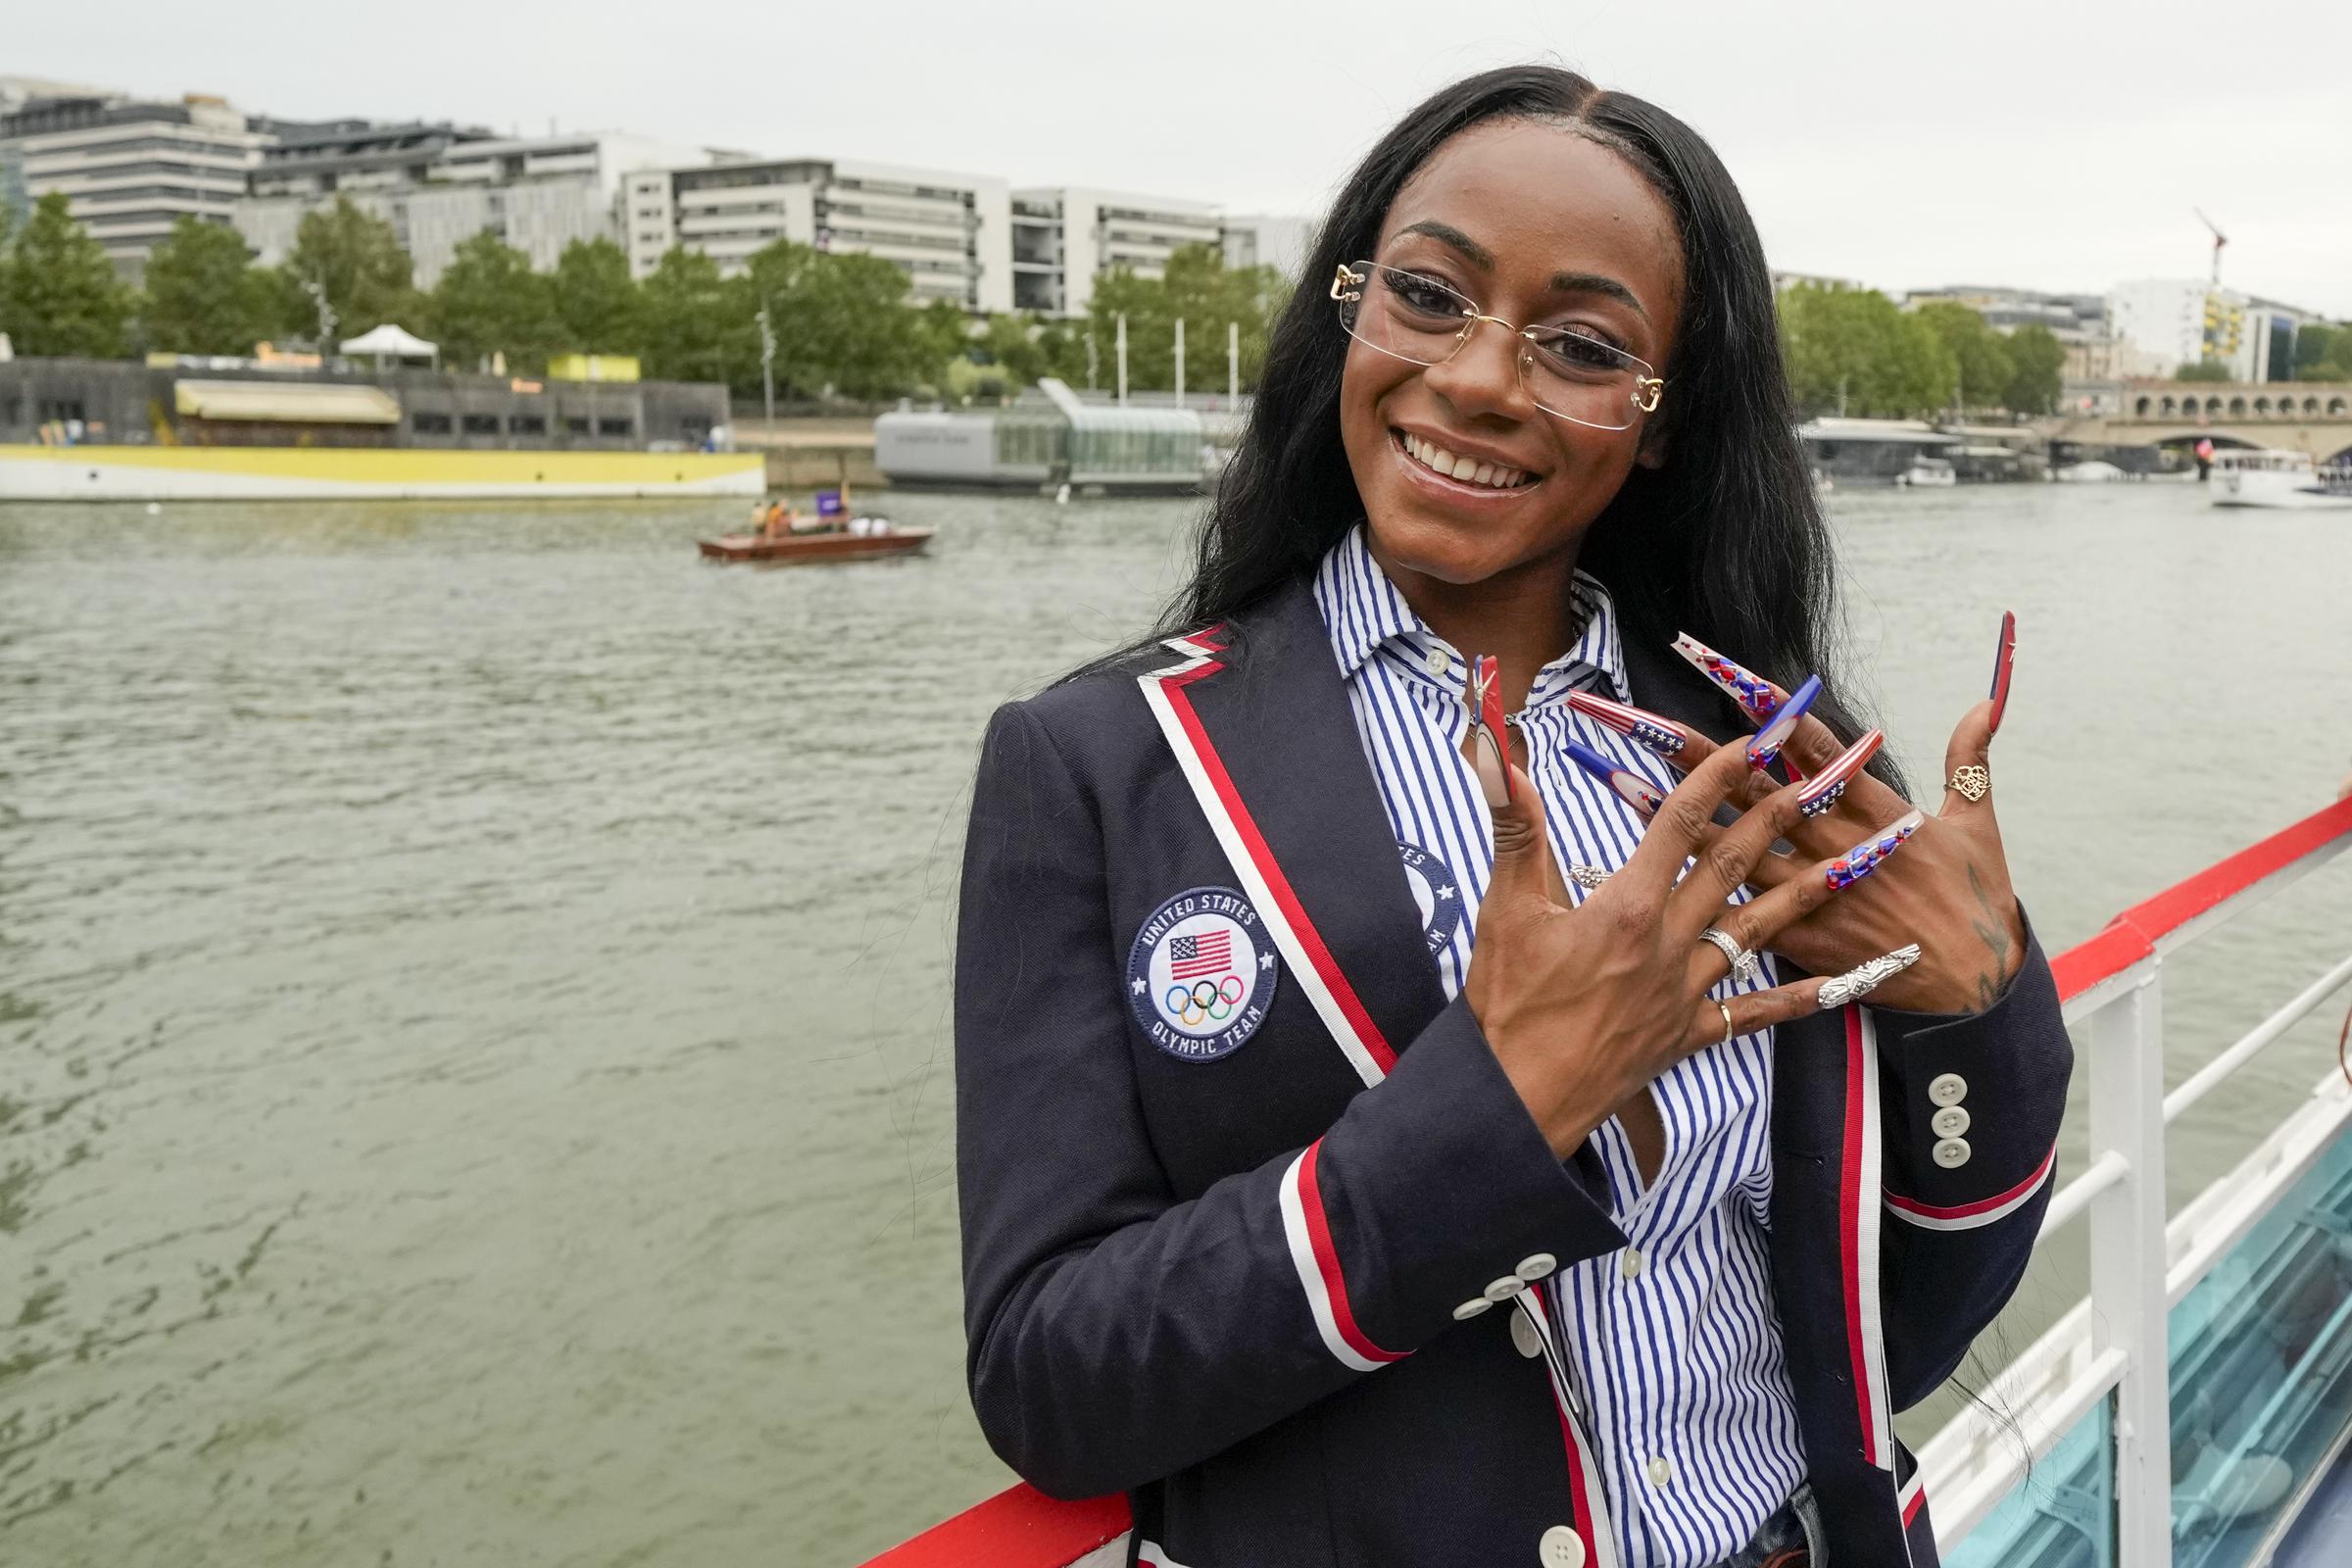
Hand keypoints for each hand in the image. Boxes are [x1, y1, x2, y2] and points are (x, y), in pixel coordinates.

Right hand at [1465, 734, 1909, 1157]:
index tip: (1751, 740)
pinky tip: (1840, 983)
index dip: (1718, 775)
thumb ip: (1513, 829)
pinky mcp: (1689, 1034)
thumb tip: (1497, 755)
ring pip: (1758, 930)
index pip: (1680, 823)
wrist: (1519, 1101)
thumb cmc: (1507, 1007)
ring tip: (1854, 861)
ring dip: (1807, 891)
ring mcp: (1686, 992)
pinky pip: (1756, 1013)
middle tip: (1819, 779)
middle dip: (1777, 816)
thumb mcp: (1502, 910)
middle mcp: (1668, 943)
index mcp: (1626, 907)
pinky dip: (1800, 997)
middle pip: (1731, 866)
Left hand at [1654, 677, 2023, 1016]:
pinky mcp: (1800, 938)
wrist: (1977, 984)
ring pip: (1733, 849)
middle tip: (1645, 724)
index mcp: (1878, 811)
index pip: (1816, 748)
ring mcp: (1814, 893)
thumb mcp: (1977, 824)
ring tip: (1623, 786)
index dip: (1774, 710)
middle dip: (1700, 756)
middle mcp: (1837, 845)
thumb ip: (1969, 761)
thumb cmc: (1978, 900)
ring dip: (1678, 818)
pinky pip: (1736, 913)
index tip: (1731, 675)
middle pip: (1757, 790)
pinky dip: (1693, 895)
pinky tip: (1649, 879)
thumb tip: (1983, 705)